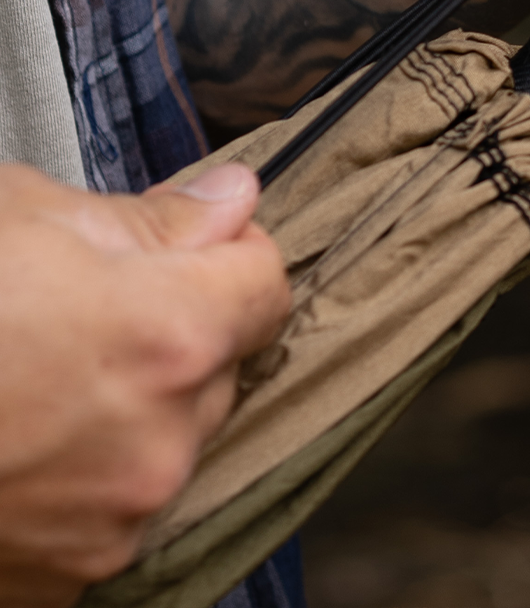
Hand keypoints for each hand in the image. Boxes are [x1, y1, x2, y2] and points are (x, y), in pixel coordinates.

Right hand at [0, 164, 288, 607]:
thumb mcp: (22, 219)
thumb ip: (150, 216)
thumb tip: (233, 198)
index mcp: (170, 335)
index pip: (267, 283)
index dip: (228, 254)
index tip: (189, 247)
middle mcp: (163, 439)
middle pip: (223, 365)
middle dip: (177, 333)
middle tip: (83, 316)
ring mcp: (114, 522)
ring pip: (171, 440)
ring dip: (131, 411)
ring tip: (33, 387)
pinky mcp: (66, 584)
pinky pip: (113, 513)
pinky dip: (83, 481)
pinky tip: (17, 449)